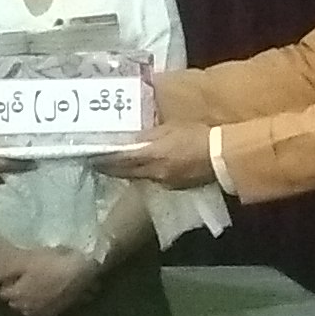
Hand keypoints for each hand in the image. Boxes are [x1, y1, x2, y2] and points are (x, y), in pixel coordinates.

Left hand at [0, 246, 98, 315]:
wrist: (83, 269)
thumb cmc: (51, 261)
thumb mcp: (25, 259)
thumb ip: (6, 269)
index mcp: (19, 295)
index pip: (5, 292)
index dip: (6, 282)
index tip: (10, 272)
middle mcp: (30, 307)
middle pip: (17, 302)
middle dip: (17, 293)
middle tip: (22, 278)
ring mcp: (47, 310)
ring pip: (31, 308)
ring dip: (30, 300)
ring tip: (35, 287)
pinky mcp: (62, 309)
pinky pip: (48, 309)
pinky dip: (45, 303)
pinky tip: (50, 294)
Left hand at [97, 121, 219, 190]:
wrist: (223, 156)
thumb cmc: (198, 135)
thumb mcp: (171, 128)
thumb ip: (150, 134)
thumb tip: (134, 139)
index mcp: (151, 156)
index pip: (119, 161)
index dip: (104, 160)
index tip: (91, 157)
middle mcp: (154, 173)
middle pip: (126, 173)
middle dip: (112, 168)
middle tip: (100, 162)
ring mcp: (165, 183)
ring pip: (139, 177)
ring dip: (130, 171)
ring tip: (122, 164)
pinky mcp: (176, 186)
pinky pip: (155, 180)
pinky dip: (147, 174)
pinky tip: (149, 168)